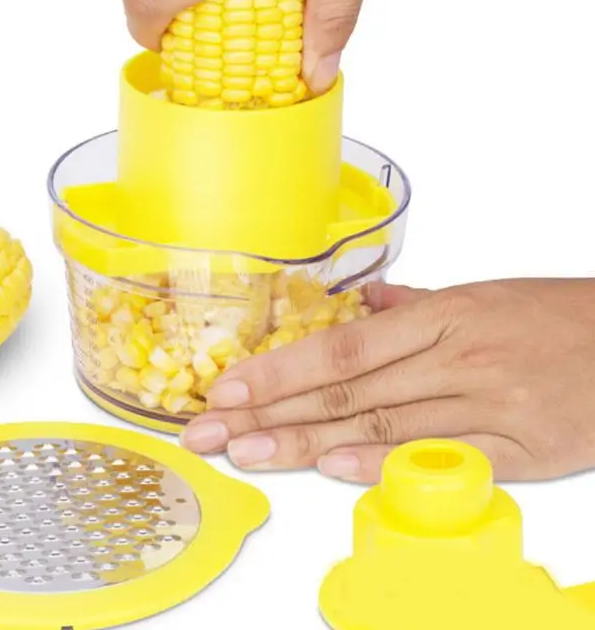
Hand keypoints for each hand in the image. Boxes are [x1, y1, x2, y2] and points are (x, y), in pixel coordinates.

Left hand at [180, 279, 594, 482]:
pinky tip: (334, 471)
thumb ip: (415, 304)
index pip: (340, 349)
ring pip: (379, 426)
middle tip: (212, 431)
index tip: (228, 387)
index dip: (278, 369)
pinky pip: (442, 460)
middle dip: (269, 412)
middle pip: (344, 392)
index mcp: (440, 317)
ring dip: (305, 444)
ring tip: (248, 455)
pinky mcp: (522, 449)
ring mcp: (487, 406)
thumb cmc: (554, 317)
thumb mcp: (480, 295)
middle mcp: (454, 359)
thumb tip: (363, 303)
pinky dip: (386, 466)